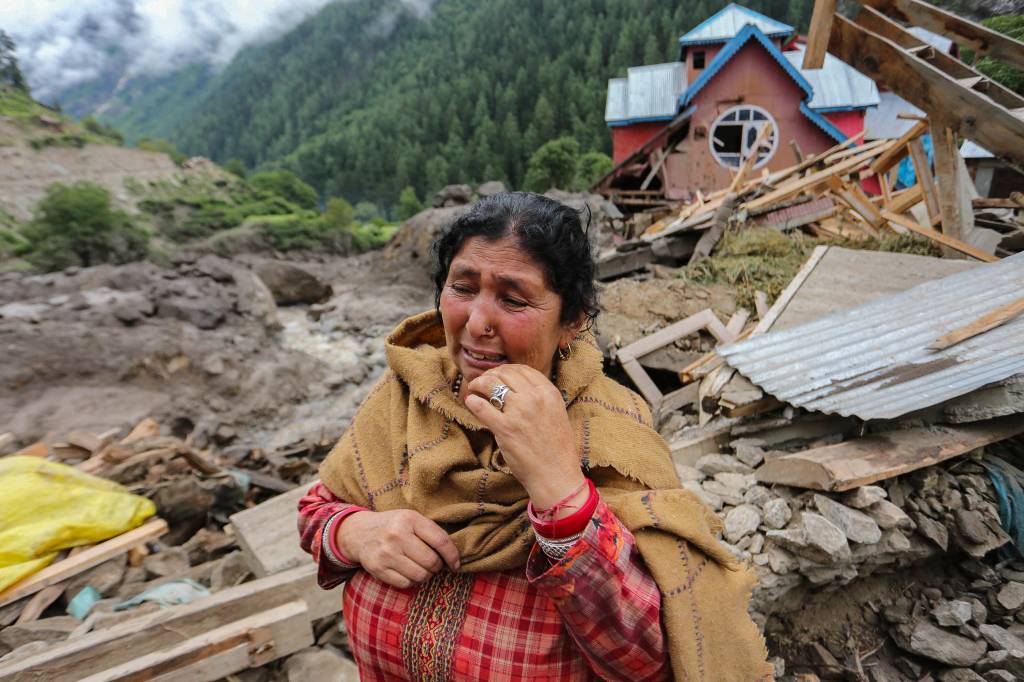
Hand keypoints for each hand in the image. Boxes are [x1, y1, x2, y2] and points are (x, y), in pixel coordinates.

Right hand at [336, 509, 459, 588]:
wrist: (360, 532)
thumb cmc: (393, 526)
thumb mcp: (411, 519)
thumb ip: (431, 532)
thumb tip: (453, 557)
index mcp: (409, 519)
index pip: (440, 540)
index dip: (452, 555)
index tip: (455, 564)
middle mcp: (397, 535)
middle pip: (431, 561)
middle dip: (437, 567)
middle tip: (433, 564)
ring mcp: (386, 553)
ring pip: (420, 575)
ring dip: (425, 576)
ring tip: (421, 568)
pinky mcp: (378, 569)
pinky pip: (406, 584)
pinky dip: (412, 582)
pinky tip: (409, 573)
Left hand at [464, 365, 585, 511]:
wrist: (556, 475)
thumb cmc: (556, 448)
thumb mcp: (556, 413)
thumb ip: (540, 398)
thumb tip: (517, 388)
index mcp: (549, 393)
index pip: (522, 370)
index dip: (506, 370)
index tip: (497, 375)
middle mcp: (534, 398)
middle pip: (505, 374)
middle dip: (490, 375)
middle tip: (482, 382)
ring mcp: (519, 412)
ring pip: (491, 385)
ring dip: (478, 384)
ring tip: (474, 389)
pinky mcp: (505, 428)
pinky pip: (481, 407)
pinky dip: (473, 401)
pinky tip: (471, 402)